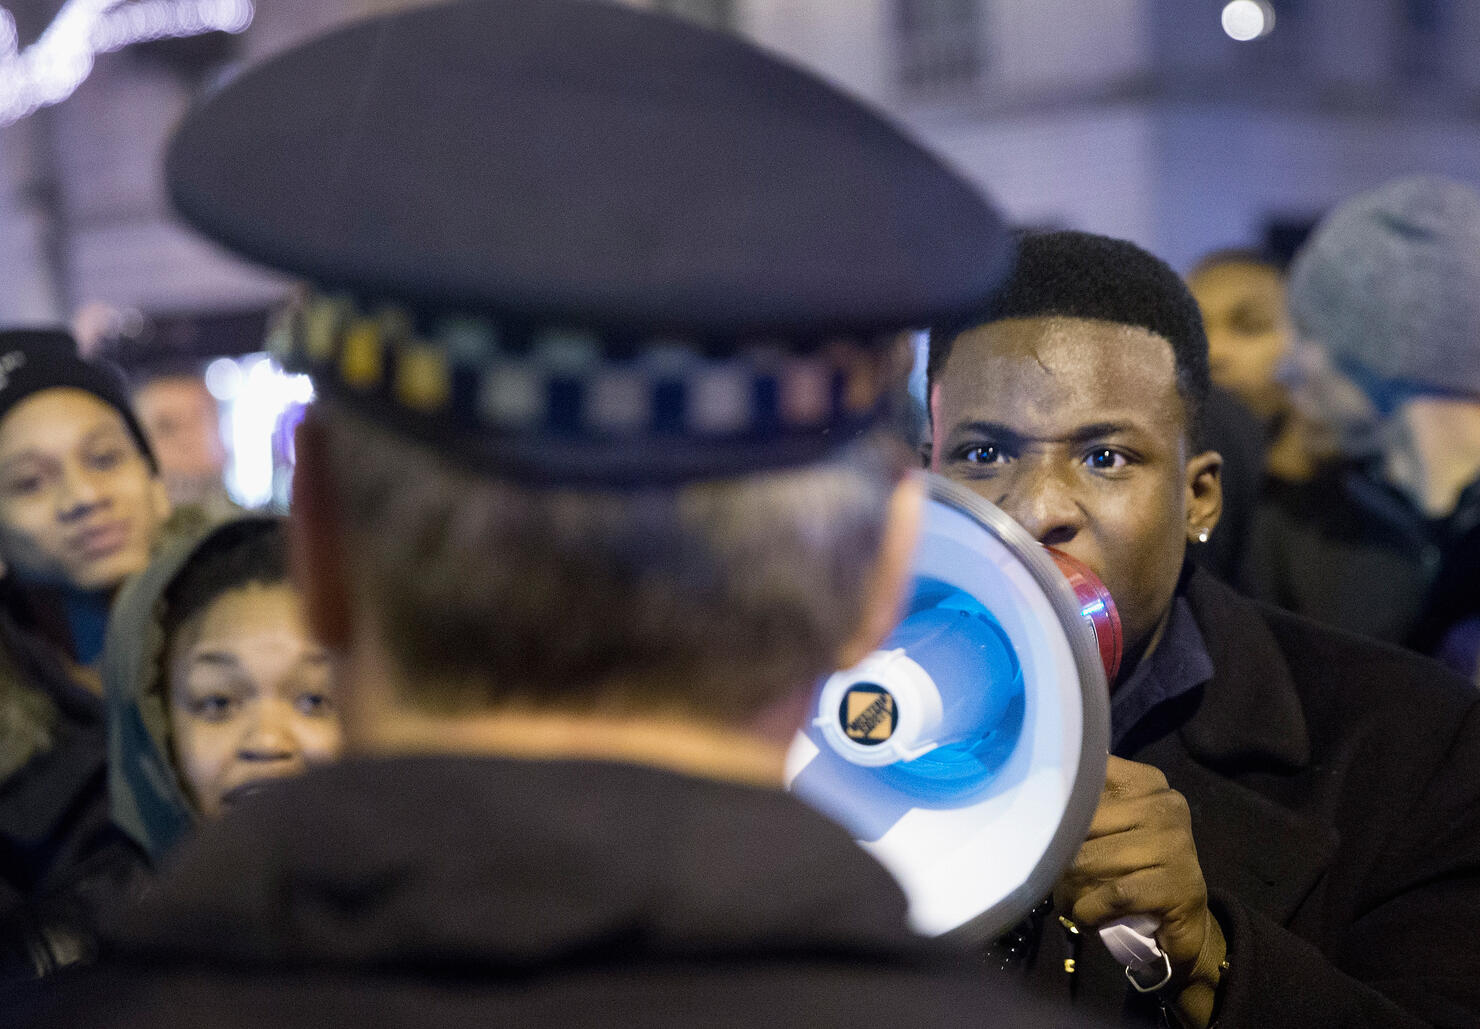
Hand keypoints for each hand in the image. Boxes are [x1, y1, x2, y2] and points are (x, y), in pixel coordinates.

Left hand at [1055, 757, 1226, 1022]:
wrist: (1184, 924)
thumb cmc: (1136, 869)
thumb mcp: (1113, 828)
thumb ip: (1084, 806)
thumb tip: (1032, 799)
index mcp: (1146, 781)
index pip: (1085, 777)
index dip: (1057, 805)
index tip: (1044, 825)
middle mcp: (1164, 804)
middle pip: (1081, 823)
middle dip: (1059, 857)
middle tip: (1055, 880)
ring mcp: (1175, 844)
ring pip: (1090, 861)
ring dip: (1069, 890)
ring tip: (1068, 901)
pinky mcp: (1177, 885)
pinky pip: (1111, 894)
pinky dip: (1089, 911)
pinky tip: (1086, 918)